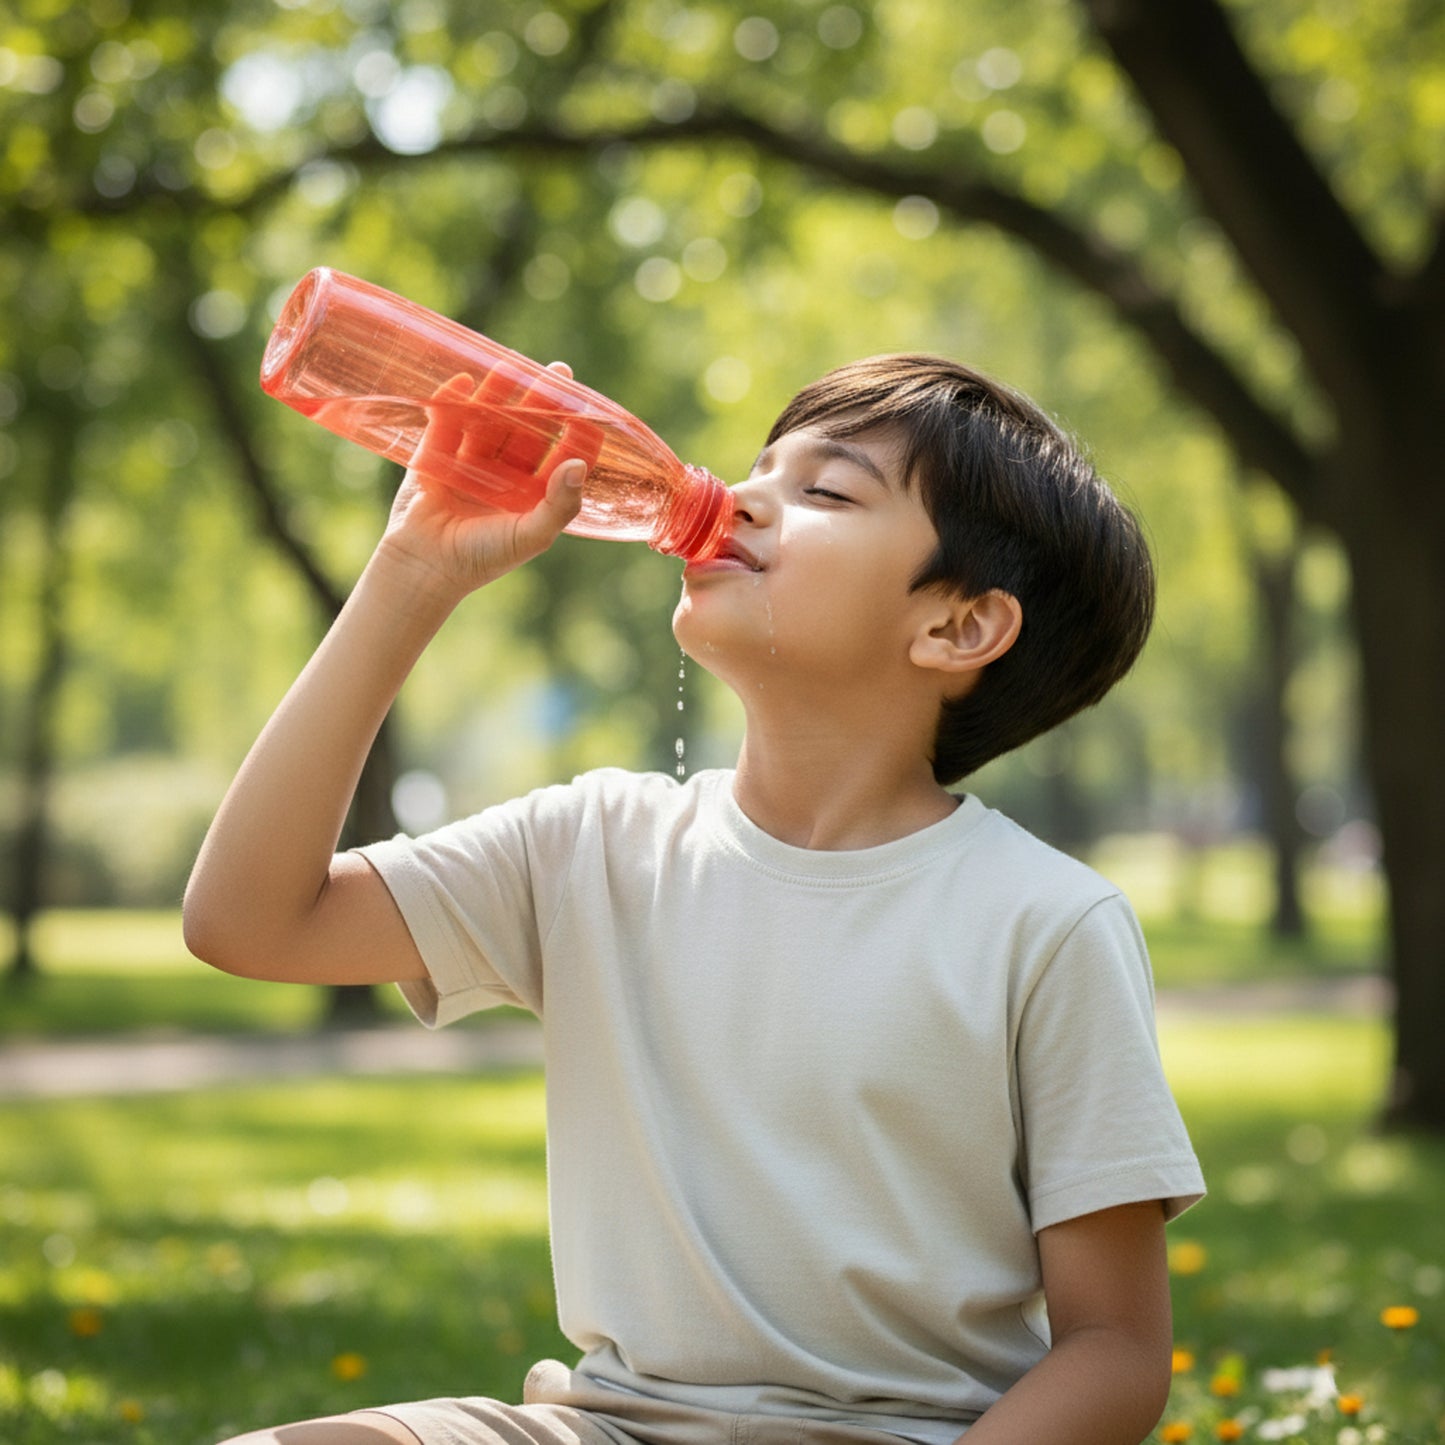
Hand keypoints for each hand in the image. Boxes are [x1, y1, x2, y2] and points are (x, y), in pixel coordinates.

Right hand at [376, 366, 586, 600]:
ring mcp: (469, 464)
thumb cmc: (483, 557)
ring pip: (488, 420)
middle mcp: (504, 476)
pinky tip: (462, 382)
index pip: (562, 459)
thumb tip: (579, 465)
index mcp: (532, 494)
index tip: (590, 413)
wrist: (425, 567)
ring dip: (499, 393)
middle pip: (527, 430)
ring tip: (511, 364)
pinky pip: (445, 423)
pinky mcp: (435, 457)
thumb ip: (560, 504)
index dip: (578, 437)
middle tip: (559, 371)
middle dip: (542, 401)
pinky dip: (450, 402)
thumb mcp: (531, 535)